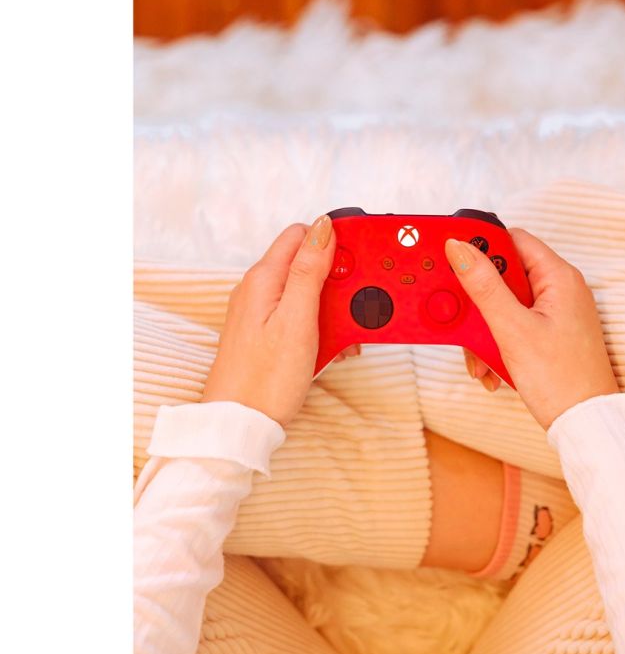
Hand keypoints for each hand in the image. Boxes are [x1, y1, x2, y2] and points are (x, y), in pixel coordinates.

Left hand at [202, 215, 335, 426]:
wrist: (238, 426)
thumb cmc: (265, 380)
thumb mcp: (296, 320)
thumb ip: (309, 271)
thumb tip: (322, 227)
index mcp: (264, 279)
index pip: (302, 235)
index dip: (333, 243)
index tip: (356, 265)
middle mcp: (258, 289)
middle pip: (307, 263)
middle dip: (337, 280)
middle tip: (354, 308)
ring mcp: (260, 312)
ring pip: (307, 292)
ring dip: (333, 308)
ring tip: (344, 336)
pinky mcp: (266, 333)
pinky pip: (300, 316)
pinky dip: (320, 326)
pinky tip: (330, 348)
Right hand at [445, 230, 618, 428]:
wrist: (585, 424)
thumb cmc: (562, 380)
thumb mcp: (512, 329)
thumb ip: (484, 285)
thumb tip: (460, 248)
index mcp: (558, 278)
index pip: (512, 240)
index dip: (481, 247)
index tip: (454, 261)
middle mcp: (559, 290)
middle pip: (502, 276)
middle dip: (478, 304)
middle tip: (465, 323)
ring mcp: (554, 313)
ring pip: (502, 305)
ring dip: (484, 332)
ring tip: (481, 359)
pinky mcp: (547, 334)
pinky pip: (511, 326)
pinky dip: (496, 345)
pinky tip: (492, 368)